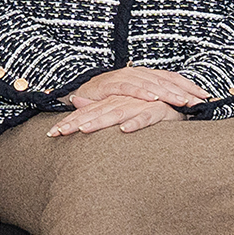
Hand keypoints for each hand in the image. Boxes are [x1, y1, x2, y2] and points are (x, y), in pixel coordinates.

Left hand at [47, 96, 183, 136]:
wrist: (182, 102)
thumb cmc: (149, 109)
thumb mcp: (122, 108)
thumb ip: (99, 107)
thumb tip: (75, 101)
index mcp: (114, 102)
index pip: (88, 112)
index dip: (70, 121)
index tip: (52, 133)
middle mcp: (124, 102)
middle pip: (96, 112)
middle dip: (77, 122)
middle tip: (59, 133)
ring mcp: (140, 106)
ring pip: (117, 113)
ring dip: (101, 122)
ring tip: (84, 130)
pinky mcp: (158, 111)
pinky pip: (146, 118)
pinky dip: (136, 122)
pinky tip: (124, 130)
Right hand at [66, 66, 206, 108]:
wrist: (83, 92)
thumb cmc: (113, 97)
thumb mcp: (137, 100)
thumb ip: (155, 102)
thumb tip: (180, 109)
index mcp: (147, 75)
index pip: (173, 78)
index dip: (190, 86)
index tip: (206, 96)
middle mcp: (138, 73)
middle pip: (166, 81)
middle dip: (185, 90)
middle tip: (200, 99)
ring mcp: (125, 77)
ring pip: (151, 83)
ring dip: (168, 92)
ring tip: (182, 101)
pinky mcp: (112, 84)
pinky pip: (129, 88)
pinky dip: (142, 93)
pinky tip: (153, 99)